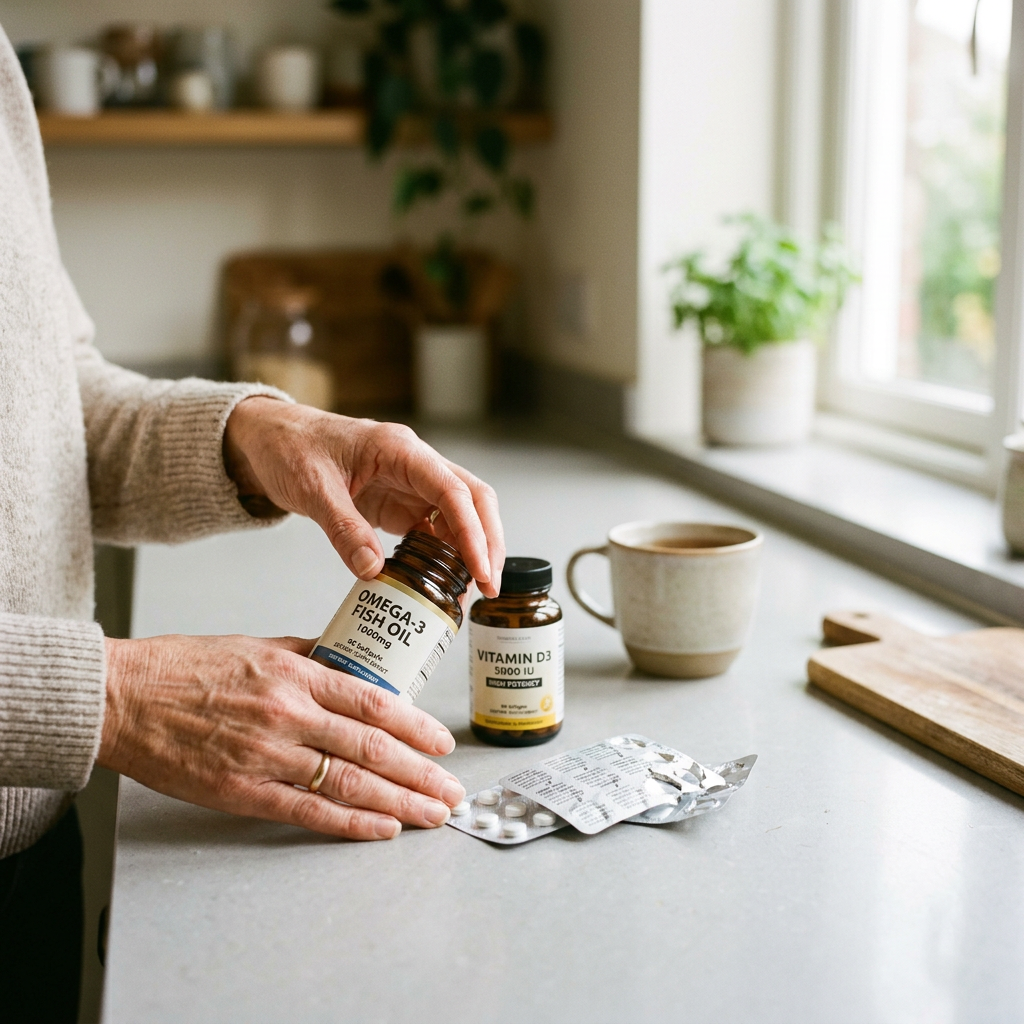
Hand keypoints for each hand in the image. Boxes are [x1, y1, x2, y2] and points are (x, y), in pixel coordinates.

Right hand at [98, 634, 466, 840]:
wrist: (124, 697)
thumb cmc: (185, 668)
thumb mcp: (257, 645)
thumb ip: (308, 657)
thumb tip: (351, 665)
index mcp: (295, 674)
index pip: (373, 701)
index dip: (415, 726)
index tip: (441, 743)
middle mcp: (288, 714)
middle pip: (372, 748)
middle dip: (421, 773)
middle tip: (452, 790)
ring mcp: (266, 755)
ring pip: (348, 783)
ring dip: (399, 802)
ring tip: (431, 814)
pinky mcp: (242, 791)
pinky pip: (307, 812)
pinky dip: (350, 823)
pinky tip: (382, 828)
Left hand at [224, 399, 504, 596]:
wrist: (269, 438)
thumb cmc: (289, 447)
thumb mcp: (312, 488)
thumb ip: (343, 529)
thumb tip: (373, 570)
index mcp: (399, 450)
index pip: (453, 491)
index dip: (472, 532)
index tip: (479, 569)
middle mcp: (414, 464)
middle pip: (472, 500)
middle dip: (487, 543)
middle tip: (489, 586)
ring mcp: (410, 483)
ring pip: (459, 515)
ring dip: (471, 550)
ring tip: (472, 590)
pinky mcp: (399, 501)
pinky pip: (434, 527)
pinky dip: (445, 553)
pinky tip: (444, 579)